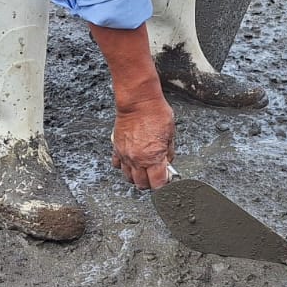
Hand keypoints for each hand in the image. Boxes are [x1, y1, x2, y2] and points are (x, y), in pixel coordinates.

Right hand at [89, 20, 175, 189]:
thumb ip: (168, 153)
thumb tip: (167, 164)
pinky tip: (131, 160)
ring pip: (129, 177)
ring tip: (144, 169)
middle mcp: (137, 159)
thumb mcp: (170, 135)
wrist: (138, 101)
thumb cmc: (156, 114)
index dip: (163, 184)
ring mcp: (125, 155)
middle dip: (150, 183)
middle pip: (142, 184)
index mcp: (153, 157)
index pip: (158, 184)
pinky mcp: (116, 148)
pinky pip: (118, 165)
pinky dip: (124, 166)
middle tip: (156, 175)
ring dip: (137, 176)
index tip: (166, 178)